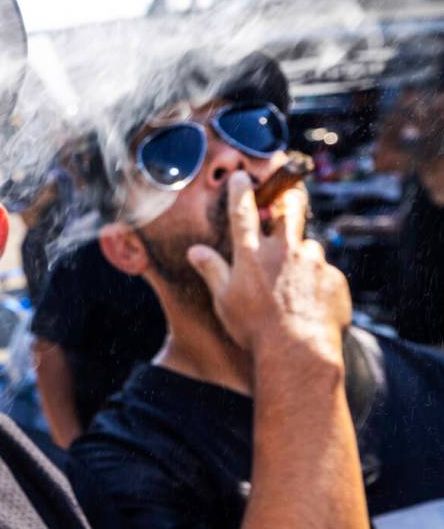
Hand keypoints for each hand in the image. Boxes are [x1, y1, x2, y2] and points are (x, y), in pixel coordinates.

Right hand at [187, 172, 351, 364]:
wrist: (297, 351)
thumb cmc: (254, 327)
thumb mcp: (223, 300)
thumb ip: (211, 270)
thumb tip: (194, 251)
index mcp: (251, 253)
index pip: (243, 212)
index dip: (241, 191)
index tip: (242, 177)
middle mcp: (283, 250)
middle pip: (288, 211)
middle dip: (288, 199)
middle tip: (288, 198)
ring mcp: (312, 262)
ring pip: (309, 246)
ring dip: (302, 255)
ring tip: (295, 282)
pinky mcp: (334, 278)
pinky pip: (326, 273)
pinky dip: (318, 281)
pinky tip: (310, 303)